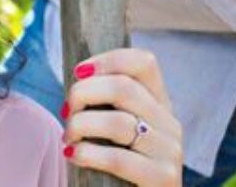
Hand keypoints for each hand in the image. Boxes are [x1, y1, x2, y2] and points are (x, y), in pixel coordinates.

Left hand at [61, 49, 182, 185]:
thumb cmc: (117, 161)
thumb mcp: (116, 125)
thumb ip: (106, 102)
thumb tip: (78, 77)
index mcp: (160, 103)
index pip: (144, 62)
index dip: (107, 60)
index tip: (78, 72)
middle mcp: (170, 123)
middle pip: (123, 87)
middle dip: (83, 93)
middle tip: (65, 111)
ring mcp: (170, 151)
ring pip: (117, 122)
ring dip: (80, 125)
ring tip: (68, 137)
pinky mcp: (163, 178)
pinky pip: (118, 158)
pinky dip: (87, 154)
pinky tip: (72, 155)